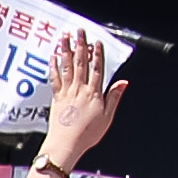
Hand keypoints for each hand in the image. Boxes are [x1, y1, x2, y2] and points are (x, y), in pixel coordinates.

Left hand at [37, 35, 123, 171]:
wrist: (65, 144)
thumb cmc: (86, 134)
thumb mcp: (107, 117)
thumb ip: (114, 97)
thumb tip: (123, 82)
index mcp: (93, 94)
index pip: (97, 69)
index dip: (97, 54)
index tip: (96, 42)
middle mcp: (79, 90)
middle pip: (81, 63)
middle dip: (81, 46)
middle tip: (79, 32)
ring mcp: (66, 93)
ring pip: (67, 67)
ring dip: (66, 51)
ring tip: (66, 38)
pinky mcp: (56, 98)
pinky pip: (55, 78)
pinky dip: (54, 66)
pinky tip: (54, 57)